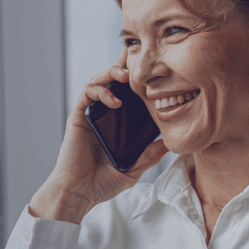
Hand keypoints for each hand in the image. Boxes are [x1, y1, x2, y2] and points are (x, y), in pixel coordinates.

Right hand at [29, 48, 169, 223]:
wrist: (80, 192)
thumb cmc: (103, 182)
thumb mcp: (134, 169)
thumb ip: (150, 155)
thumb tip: (169, 141)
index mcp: (119, 122)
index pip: (130, 93)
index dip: (139, 78)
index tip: (155, 68)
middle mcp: (105, 113)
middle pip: (114, 80)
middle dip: (126, 64)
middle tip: (140, 56)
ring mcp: (91, 113)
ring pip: (100, 80)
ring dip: (113, 72)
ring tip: (126, 74)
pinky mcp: (79, 115)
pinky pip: (88, 93)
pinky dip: (101, 91)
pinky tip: (115, 100)